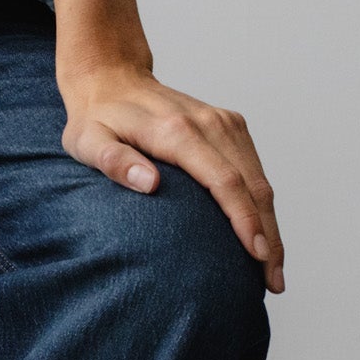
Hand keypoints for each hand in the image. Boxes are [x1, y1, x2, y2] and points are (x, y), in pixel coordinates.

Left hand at [58, 58, 284, 293]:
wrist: (112, 78)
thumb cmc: (96, 118)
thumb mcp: (87, 141)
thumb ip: (114, 161)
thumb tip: (149, 184)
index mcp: (177, 131)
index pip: (224, 181)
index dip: (245, 221)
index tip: (257, 255)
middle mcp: (209, 123)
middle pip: (252, 185)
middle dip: (268, 236)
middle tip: (272, 282)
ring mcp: (224, 122)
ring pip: (260, 179)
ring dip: (271, 224)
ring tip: (272, 269)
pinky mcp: (230, 125)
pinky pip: (255, 169)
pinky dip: (262, 204)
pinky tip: (263, 233)